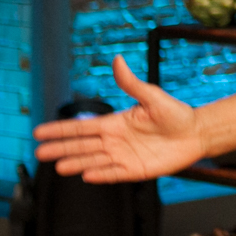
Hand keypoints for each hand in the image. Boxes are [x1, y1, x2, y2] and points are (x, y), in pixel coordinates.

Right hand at [33, 55, 206, 182]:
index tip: (39, 132)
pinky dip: (101, 174)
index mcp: (115, 123)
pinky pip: (113, 173)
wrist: (196, 133)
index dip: (61, 129)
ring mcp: (123, 156)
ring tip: (58, 167)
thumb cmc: (175, 113)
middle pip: (82, 145)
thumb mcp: (152, 96)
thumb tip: (117, 59)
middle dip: (60, 148)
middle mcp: (114, 141)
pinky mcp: (135, 170)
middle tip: (39, 153)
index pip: (82, 127)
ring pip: (93, 161)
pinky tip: (86, 176)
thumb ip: (131, 83)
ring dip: (76, 163)